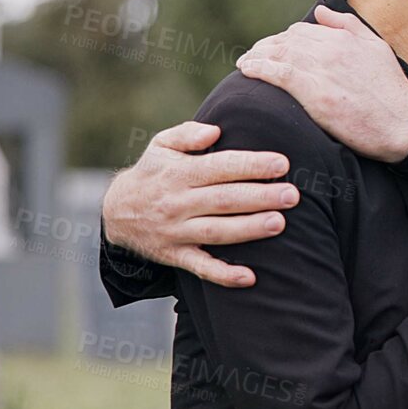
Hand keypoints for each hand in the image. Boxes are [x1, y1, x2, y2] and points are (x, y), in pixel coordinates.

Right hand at [103, 122, 297, 287]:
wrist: (115, 212)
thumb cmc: (152, 173)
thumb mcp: (160, 145)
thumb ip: (187, 134)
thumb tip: (215, 130)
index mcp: (178, 173)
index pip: (220, 167)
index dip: (251, 165)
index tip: (282, 163)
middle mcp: (177, 203)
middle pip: (224, 200)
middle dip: (260, 197)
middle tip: (292, 195)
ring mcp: (175, 231)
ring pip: (217, 232)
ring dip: (249, 229)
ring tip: (279, 223)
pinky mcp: (174, 255)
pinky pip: (200, 268)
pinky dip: (223, 275)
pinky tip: (250, 277)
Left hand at [237, 6, 407, 163]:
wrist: (403, 124)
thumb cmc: (392, 91)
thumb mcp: (377, 48)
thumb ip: (348, 26)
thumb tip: (319, 12)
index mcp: (345, 38)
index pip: (303, 30)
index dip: (285, 38)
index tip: (276, 48)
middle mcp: (331, 49)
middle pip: (287, 40)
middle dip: (267, 46)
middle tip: (254, 55)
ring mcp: (322, 71)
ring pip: (279, 54)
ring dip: (257, 56)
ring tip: (245, 63)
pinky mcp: (315, 95)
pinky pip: (278, 74)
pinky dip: (259, 68)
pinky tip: (248, 70)